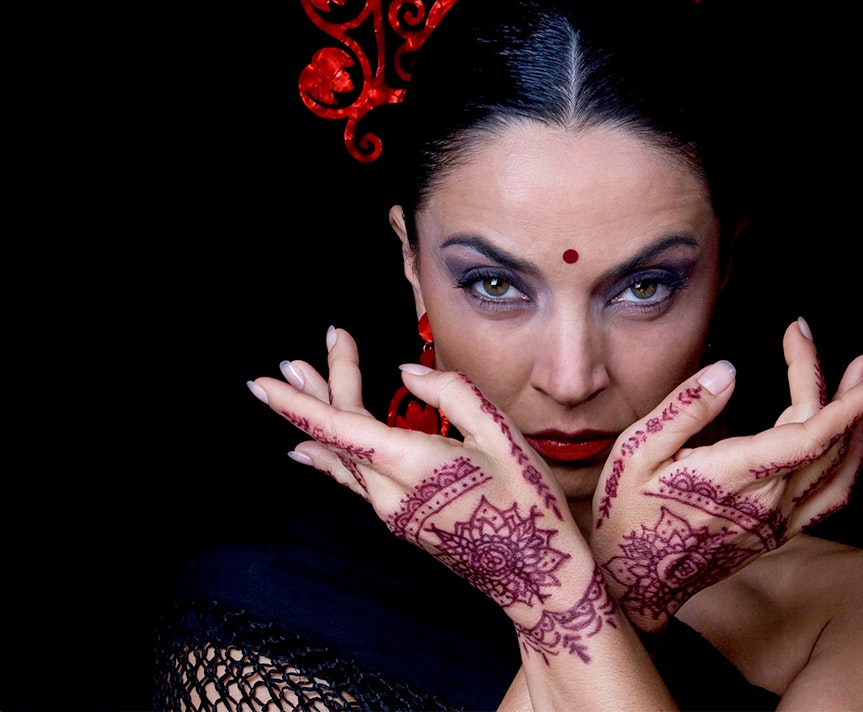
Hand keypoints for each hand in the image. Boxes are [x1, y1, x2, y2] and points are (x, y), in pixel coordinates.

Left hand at [247, 327, 610, 647]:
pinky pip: (355, 480)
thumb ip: (453, 394)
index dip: (298, 403)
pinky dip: (332, 453)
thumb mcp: (502, 434)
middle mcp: (390, 491)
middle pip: (339, 434)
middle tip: (306, 353)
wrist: (535, 574)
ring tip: (303, 376)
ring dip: (325, 413)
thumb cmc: (527, 502)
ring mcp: (392, 510)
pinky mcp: (401, 520)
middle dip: (321, 387)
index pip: (338, 428)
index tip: (262, 381)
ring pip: (345, 455)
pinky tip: (309, 448)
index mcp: (413, 464)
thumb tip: (406, 372)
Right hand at [589, 319, 862, 631]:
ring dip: (862, 425)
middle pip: (828, 442)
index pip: (808, 433)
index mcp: (732, 476)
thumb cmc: (626, 513)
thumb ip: (684, 408)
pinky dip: (852, 463)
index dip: (835, 393)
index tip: (848, 359)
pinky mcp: (777, 534)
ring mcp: (776, 523)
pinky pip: (830, 498)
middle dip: (852, 393)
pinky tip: (856, 438)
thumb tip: (728, 370)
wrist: (633, 582)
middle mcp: (765, 504)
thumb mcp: (635, 451)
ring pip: (839, 470)